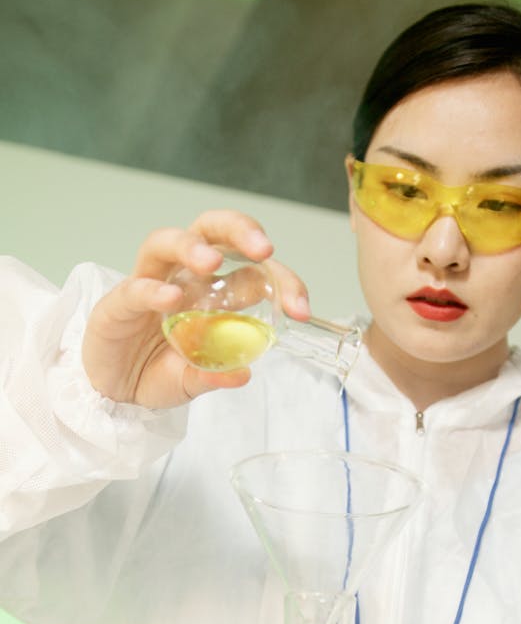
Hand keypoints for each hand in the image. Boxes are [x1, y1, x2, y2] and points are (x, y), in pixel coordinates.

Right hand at [82, 210, 310, 407]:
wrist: (116, 393)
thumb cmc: (159, 372)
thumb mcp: (195, 380)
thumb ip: (217, 374)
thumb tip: (244, 373)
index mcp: (212, 291)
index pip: (251, 269)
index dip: (281, 281)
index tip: (300, 308)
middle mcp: (183, 278)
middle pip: (209, 231)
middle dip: (239, 230)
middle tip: (262, 248)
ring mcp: (149, 285)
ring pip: (166, 242)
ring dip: (192, 247)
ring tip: (211, 262)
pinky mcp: (118, 304)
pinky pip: (135, 287)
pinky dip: (153, 289)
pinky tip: (171, 297)